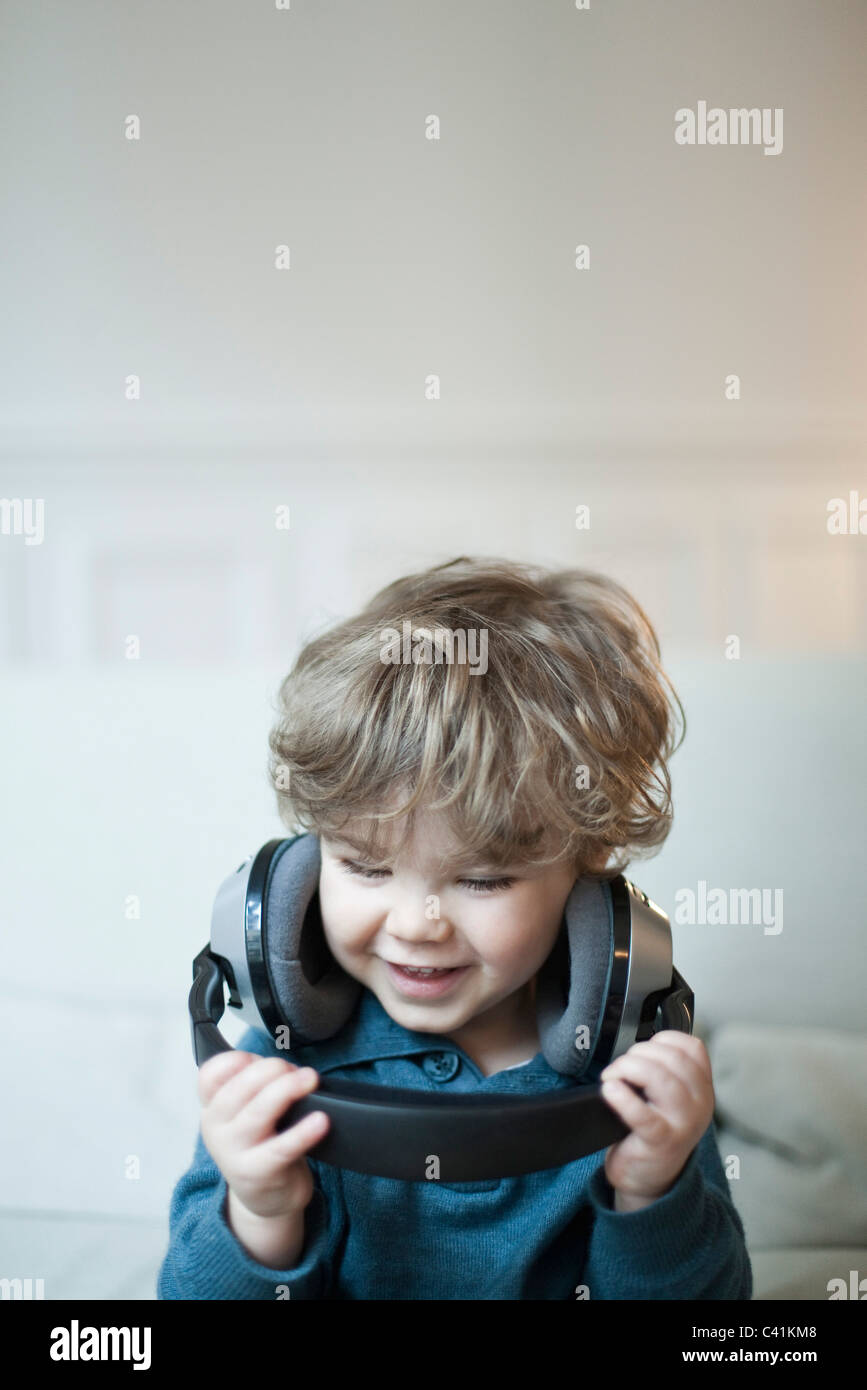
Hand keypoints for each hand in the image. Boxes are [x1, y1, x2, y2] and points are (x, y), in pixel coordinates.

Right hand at [198, 1050, 329, 1221]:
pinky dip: (303, 1132)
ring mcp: (234, 1153)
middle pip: (237, 1089)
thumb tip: (286, 1068)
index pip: (209, 1076)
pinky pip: (281, 1149)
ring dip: (286, 1090)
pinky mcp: (258, 1174)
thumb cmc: (261, 1145)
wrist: (265, 1199)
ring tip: (310, 1080)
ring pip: (257, 1114)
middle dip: (270, 1070)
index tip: (258, 1058)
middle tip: (297, 1070)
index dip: (234, 1060)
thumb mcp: (247, 1114)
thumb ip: (258, 1086)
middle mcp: (216, 1129)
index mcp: (213, 1107)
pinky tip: (320, 1121)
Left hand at [598, 1032, 713, 1212]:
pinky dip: (622, 1098)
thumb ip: (667, 1071)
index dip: (663, 1040)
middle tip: (619, 1068)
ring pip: (661, 1078)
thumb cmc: (654, 1132)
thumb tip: (640, 1047)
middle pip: (674, 1058)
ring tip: (612, 1078)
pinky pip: (642, 1113)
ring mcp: (684, 1124)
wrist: (647, 1180)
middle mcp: (700, 1104)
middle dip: (638, 1053)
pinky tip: (609, 1091)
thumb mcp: (672, 1099)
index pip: (693, 1047)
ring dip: (628, 1069)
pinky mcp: (661, 1141)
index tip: (642, 1051)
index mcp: (703, 1089)